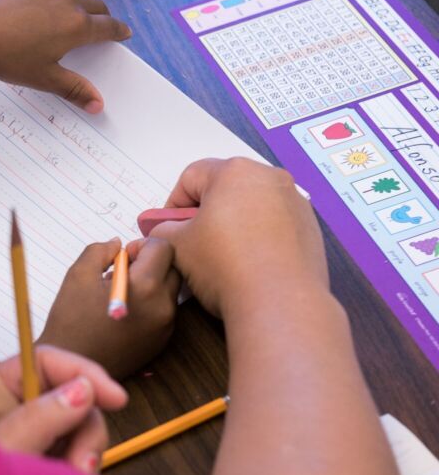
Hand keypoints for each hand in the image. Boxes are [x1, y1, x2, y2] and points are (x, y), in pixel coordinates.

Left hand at [0, 0, 130, 112]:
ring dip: (81, 2)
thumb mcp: (43, 78)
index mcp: (78, 25)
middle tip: (98, 29)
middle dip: (101, 17)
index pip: (110, 26)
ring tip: (74, 16)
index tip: (123, 33)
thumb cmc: (5, 56)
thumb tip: (98, 105)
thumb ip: (74, 89)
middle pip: (97, 5)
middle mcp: (68, 0)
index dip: (119, 31)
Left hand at [0, 346, 126, 473]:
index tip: (113, 395)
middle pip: (68, 396)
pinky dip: (78, 473)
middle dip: (85, 428)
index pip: (39, 362)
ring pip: (77, 430)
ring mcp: (25, 440)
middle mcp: (8, 413)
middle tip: (82, 465)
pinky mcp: (39, 466)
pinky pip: (73, 458)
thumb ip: (34, 423)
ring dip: (84, 456)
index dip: (79, 369)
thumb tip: (80, 390)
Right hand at [38, 238, 180, 377]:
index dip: (141, 246)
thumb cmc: (71, 320)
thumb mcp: (78, 275)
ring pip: (169, 290)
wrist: (73, 366)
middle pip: (172, 268)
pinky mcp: (162, 342)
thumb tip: (118, 244)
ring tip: (122, 294)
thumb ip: (100, 250)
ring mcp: (165, 327)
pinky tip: (126, 313)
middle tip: (122, 274)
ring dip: (151, 284)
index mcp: (145, 287)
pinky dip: (151, 304)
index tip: (122, 258)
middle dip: (150, 263)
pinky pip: (164, 312)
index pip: (163, 248)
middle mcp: (163, 306)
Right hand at [150, 158, 326, 318]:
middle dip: (206, 211)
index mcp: (234, 172)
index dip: (174, 204)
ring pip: (253, 205)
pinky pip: (276, 223)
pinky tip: (251, 263)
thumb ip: (163, 229)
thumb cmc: (223, 264)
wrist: (279, 302)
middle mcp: (269, 177)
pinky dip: (260, 236)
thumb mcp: (177, 245)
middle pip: (225, 187)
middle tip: (195, 241)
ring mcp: (295, 201)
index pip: (191, 177)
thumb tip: (165, 230)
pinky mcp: (311, 227)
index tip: (170, 229)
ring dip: (234, 223)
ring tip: (225, 256)